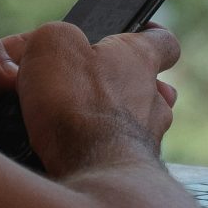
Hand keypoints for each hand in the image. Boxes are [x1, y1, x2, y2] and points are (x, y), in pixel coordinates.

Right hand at [1, 21, 179, 176]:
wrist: (92, 170)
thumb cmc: (77, 100)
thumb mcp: (52, 44)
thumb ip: (54, 37)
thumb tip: (44, 50)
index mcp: (139, 58)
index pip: (163, 41)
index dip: (148, 37)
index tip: (137, 37)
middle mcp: (154, 99)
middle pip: (151, 88)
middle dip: (121, 88)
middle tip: (88, 90)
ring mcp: (148, 139)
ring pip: (139, 125)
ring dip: (113, 123)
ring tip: (78, 126)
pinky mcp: (133, 171)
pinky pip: (120, 156)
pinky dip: (101, 153)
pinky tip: (76, 155)